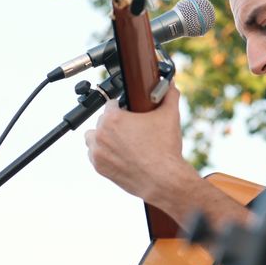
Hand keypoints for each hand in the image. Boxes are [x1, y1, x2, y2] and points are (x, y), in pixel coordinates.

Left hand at [84, 83, 187, 201]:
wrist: (163, 179)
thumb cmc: (165, 148)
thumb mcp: (170, 116)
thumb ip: (169, 95)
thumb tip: (170, 85)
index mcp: (113, 118)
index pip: (111, 104)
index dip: (123, 107)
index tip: (131, 113)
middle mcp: (101, 134)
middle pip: (103, 120)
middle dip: (115, 122)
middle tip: (131, 128)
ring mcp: (97, 152)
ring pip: (94, 137)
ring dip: (104, 136)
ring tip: (123, 140)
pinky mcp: (99, 167)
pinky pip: (94, 154)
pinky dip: (103, 152)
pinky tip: (118, 153)